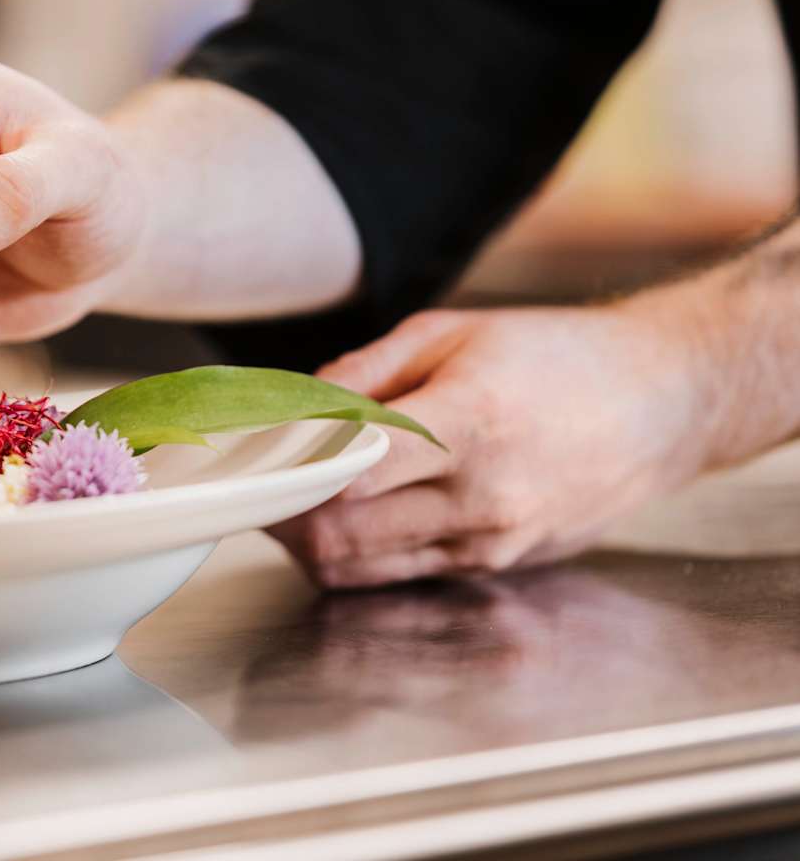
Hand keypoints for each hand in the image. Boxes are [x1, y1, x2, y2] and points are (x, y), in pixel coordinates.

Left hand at [268, 305, 707, 587]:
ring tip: (283, 500)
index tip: (245, 454)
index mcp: (471, 422)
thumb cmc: (557, 356)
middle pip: (340, 532)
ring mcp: (492, 539)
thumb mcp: (451, 332)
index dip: (284, 467)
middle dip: (279, 513)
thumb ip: (363, 373)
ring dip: (306, 542)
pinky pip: (398, 575)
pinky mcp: (498, 564)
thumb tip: (292, 405)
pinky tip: (336, 519)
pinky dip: (353, 556)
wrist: (662, 402)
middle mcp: (483, 494)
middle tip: (249, 484)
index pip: (349, 468)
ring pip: (359, 567)